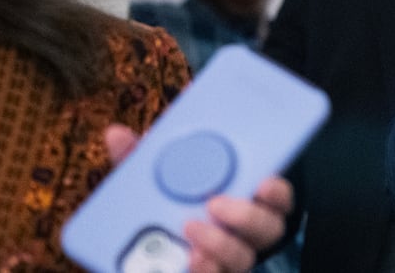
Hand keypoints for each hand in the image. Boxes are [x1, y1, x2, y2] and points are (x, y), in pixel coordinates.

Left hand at [103, 125, 292, 272]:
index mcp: (247, 200)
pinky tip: (191, 262)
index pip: (278, 197)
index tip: (263, 183)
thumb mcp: (159, 178)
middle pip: (268, 229)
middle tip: (215, 204)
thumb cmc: (170, 203)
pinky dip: (207, 269)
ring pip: (244, 258)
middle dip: (245, 217)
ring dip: (221, 245)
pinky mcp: (215, 271)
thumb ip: (145, 160)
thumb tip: (116, 135)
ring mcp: (231, 258)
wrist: (153, 253)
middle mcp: (248, 234)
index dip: (277, 192)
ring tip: (192, 235)